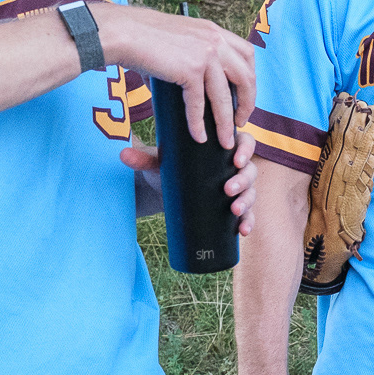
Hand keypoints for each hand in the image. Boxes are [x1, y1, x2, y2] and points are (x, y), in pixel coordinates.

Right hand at [89, 2, 256, 148]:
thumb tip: (187, 88)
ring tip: (225, 141)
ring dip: (226, 123)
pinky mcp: (189, 69)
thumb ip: (188, 60)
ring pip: (224, 97)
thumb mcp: (177, 41)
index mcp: (214, 31)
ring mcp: (205, 54)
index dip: (250, 78)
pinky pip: (198, 104)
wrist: (122, 31)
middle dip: (248, 104)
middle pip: (246, 77)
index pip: (247, 55)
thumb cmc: (140, 36)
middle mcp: (215, 40)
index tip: (244, 96)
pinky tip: (199, 137)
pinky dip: (198, 124)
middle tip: (241, 122)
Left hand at [120, 134, 259, 234]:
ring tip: (235, 211)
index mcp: (221, 148)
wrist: (164, 191)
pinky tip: (243, 232)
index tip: (235, 160)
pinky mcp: (231, 207)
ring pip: (251, 192)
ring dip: (247, 202)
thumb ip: (142, 158)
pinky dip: (247, 222)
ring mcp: (235, 188)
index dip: (245, 149)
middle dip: (243, 181)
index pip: (243, 142)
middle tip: (227, 190)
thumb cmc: (167, 169)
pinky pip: (247, 214)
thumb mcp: (158, 162)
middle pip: (249, 170)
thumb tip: (123, 154)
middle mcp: (232, 167)